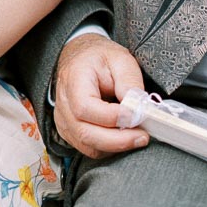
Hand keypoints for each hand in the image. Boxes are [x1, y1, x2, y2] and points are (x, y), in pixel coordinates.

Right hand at [53, 34, 147, 158]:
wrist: (81, 58)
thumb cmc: (99, 58)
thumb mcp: (120, 59)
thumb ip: (129, 82)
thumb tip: (138, 108)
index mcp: (73, 80)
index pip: (86, 108)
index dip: (113, 117)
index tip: (138, 116)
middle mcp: (63, 104)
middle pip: (85, 134)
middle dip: (118, 141)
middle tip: (143, 136)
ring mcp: (63, 121)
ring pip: (88, 146)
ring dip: (115, 146)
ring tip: (136, 136)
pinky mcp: (70, 132)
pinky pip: (89, 148)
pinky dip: (108, 148)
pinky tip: (123, 137)